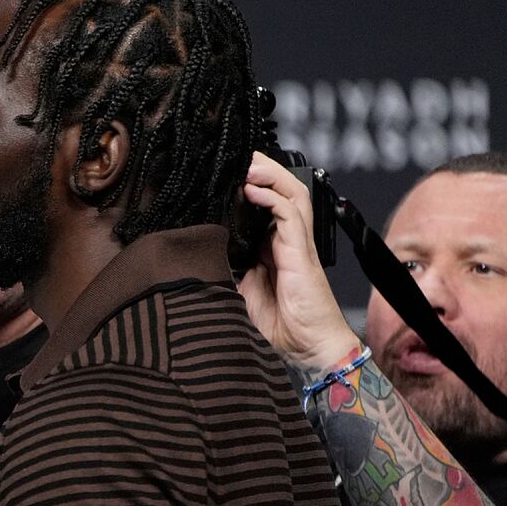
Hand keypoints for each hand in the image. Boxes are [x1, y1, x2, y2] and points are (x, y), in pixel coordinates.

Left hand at [238, 151, 360, 371]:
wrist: (309, 349)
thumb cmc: (279, 325)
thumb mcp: (240, 291)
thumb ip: (226, 269)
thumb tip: (197, 255)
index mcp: (273, 246)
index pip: (264, 204)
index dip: (248, 185)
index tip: (223, 173)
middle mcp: (288, 240)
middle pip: (281, 190)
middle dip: (261, 169)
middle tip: (236, 156)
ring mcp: (297, 245)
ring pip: (290, 194)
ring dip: (269, 175)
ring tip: (247, 162)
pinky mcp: (302, 255)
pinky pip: (291, 216)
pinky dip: (272, 198)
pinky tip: (252, 189)